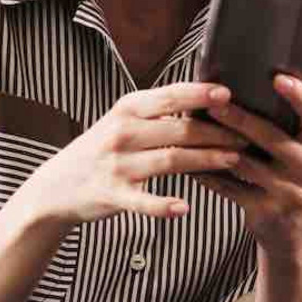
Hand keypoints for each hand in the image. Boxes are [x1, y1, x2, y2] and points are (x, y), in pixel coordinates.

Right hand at [17, 82, 245, 226]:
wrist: (54, 188)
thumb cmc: (101, 149)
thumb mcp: (123, 120)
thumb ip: (158, 109)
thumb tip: (205, 94)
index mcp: (127, 109)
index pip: (170, 96)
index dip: (200, 95)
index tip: (228, 94)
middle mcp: (121, 132)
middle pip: (178, 129)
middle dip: (216, 132)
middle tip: (247, 135)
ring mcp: (116, 164)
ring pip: (170, 160)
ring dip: (205, 160)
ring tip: (234, 159)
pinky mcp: (111, 195)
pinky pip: (141, 201)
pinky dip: (162, 206)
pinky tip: (184, 208)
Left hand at [197, 66, 301, 258]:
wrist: (294, 234)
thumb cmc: (298, 177)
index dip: (299, 95)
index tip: (278, 78)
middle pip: (272, 137)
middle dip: (240, 118)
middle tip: (213, 101)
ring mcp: (289, 192)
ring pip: (246, 163)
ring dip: (216, 144)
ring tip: (193, 126)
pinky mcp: (266, 210)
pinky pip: (230, 188)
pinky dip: (208, 174)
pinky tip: (190, 161)